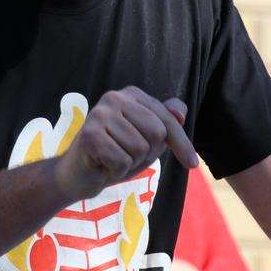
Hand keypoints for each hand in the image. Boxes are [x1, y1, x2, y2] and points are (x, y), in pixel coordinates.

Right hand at [54, 86, 195, 201]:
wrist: (78, 174)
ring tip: (113, 158)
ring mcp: (100, 114)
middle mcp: (115, 98)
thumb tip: (180, 114)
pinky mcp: (89, 135)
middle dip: (146, 154)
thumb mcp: (146, 139)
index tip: (192, 164)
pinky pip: (122, 161)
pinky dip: (116, 171)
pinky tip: (103, 165)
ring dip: (129, 163)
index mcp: (131, 95)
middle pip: (156, 134)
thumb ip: (166, 124)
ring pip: (139, 149)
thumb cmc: (115, 154)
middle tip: (125, 154)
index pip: (168, 121)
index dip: (182, 144)